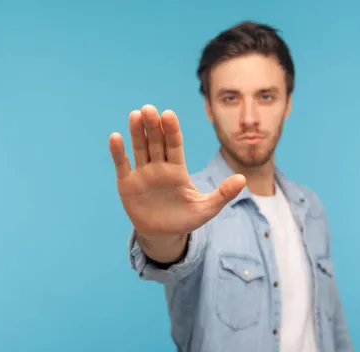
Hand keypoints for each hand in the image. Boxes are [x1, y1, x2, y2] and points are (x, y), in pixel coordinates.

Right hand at [109, 105, 244, 236]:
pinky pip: (123, 165)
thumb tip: (243, 179)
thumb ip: (223, 194)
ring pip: (139, 148)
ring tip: (135, 115)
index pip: (175, 144)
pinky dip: (118, 152)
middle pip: (156, 142)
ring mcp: (142, 173)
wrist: (163, 235)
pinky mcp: (127, 183)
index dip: (172, 130)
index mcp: (177, 169)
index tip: (169, 114)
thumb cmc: (186, 219)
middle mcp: (159, 166)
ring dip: (137, 133)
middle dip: (153, 126)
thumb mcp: (206, 208)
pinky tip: (116, 137)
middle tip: (149, 109)